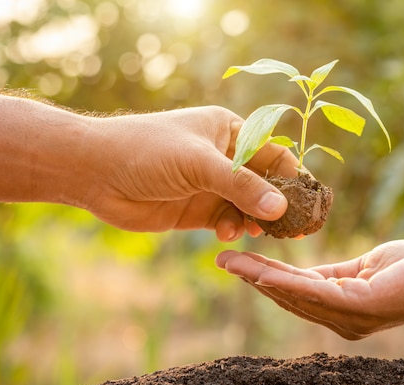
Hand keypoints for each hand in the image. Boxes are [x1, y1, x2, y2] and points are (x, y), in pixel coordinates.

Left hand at [80, 106, 298, 239]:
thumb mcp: (199, 164)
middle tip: (292, 228)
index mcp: (229, 130)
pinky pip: (227, 221)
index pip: (273, 152)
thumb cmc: (147, 151)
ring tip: (255, 231)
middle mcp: (224, 157)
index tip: (308, 202)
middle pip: (264, 182)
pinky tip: (226, 234)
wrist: (95, 172)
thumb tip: (281, 209)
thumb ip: (241, 187)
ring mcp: (210, 185)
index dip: (292, 176)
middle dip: (276, 204)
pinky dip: (233, 229)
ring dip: (254, 219)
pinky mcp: (197, 210)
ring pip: (247, 206)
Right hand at [216, 240, 403, 338]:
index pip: (295, 293)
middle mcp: (340, 320)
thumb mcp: (365, 269)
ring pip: (294, 295)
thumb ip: (336, 275)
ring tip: (232, 261)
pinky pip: (314, 292)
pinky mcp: (360, 306)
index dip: (264, 278)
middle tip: (222, 260)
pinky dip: (285, 282)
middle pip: (287, 297)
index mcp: (341, 310)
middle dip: (252, 278)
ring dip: (259, 278)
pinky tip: (261, 271)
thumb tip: (307, 274)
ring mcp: (350, 317)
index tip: (238, 262)